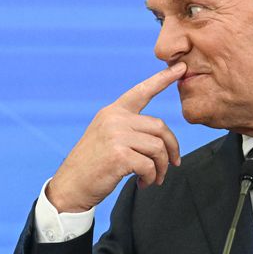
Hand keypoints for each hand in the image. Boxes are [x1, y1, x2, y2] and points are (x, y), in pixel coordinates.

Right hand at [46, 62, 185, 212]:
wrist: (71, 186)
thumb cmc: (94, 165)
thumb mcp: (108, 137)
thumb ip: (129, 129)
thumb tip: (162, 137)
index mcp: (113, 112)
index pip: (142, 91)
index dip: (163, 79)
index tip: (181, 67)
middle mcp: (114, 119)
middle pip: (160, 127)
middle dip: (172, 148)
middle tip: (173, 164)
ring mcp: (116, 136)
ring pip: (158, 148)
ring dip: (161, 167)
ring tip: (154, 178)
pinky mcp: (119, 155)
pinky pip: (150, 166)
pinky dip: (152, 178)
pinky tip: (143, 183)